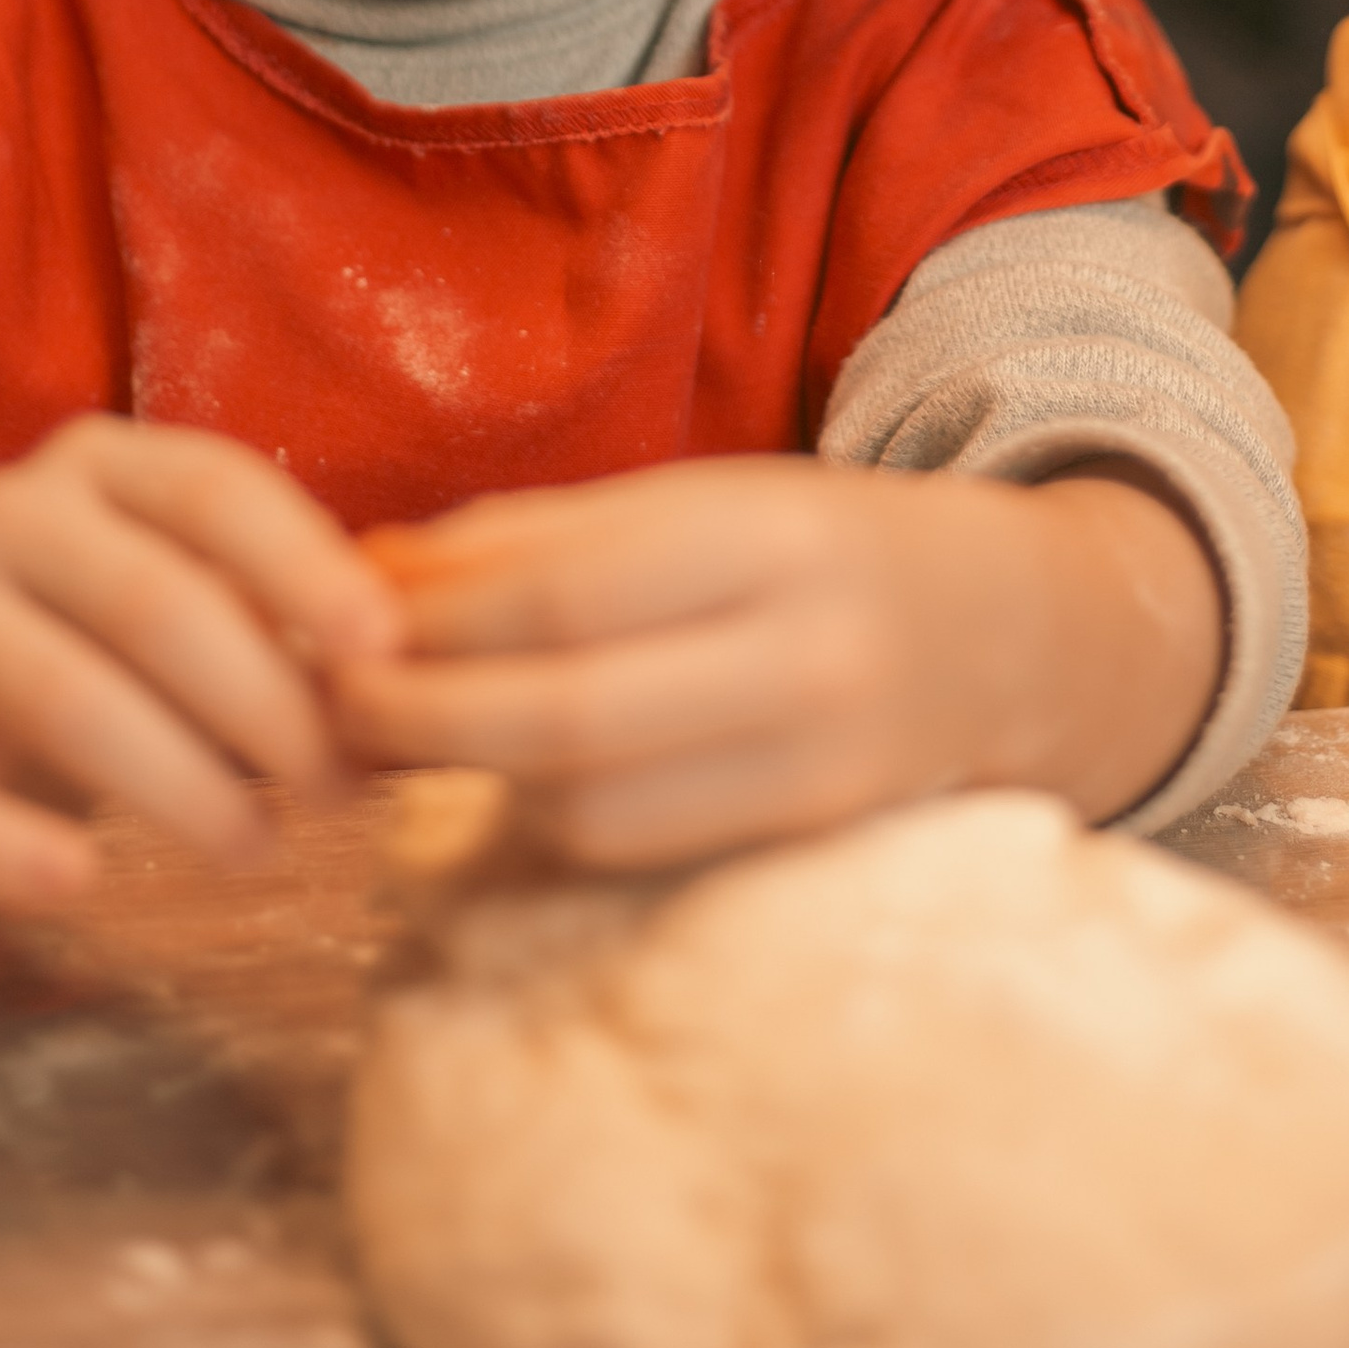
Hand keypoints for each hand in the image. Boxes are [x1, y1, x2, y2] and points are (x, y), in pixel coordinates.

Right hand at [0, 417, 401, 910]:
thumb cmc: (118, 644)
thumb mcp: (202, 602)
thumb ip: (293, 630)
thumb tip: (431, 696)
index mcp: (109, 465)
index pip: (218, 494)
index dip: (306, 569)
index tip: (384, 652)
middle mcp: (12, 516)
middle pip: (154, 603)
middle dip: (265, 703)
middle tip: (343, 791)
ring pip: (63, 697)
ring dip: (175, 783)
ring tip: (257, 849)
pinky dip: (4, 846)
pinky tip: (77, 883)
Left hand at [331, 455, 1222, 869]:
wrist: (1013, 634)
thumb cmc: (823, 547)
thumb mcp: (700, 498)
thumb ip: (540, 536)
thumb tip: (368, 576)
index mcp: (770, 534)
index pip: (562, 591)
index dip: (431, 622)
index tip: (339, 628)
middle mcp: (807, 653)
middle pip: (565, 715)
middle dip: (423, 722)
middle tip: (336, 713)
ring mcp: (820, 762)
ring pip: (591, 804)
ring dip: (476, 778)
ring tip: (415, 741)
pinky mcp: (815, 841)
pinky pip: (641, 849)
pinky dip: (554, 819)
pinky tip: (514, 780)